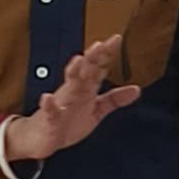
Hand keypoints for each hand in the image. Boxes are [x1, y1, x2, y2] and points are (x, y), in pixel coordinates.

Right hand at [2, 40, 139, 165]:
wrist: (42, 139)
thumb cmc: (67, 122)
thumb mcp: (96, 111)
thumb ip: (114, 99)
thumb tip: (137, 89)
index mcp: (86, 89)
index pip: (97, 68)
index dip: (106, 54)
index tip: (116, 38)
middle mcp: (74, 92)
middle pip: (84, 71)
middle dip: (91, 58)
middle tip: (100, 44)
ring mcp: (61, 104)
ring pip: (67, 86)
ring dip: (72, 73)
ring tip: (78, 60)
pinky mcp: (49, 120)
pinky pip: (49, 112)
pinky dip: (48, 105)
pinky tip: (47, 98)